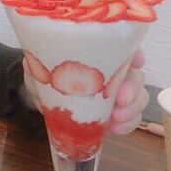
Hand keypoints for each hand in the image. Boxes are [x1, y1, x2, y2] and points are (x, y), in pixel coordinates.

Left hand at [21, 48, 148, 134]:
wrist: (40, 97)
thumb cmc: (42, 72)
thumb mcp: (37, 65)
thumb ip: (37, 63)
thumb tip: (33, 64)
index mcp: (94, 48)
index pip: (121, 42)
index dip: (133, 50)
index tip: (136, 61)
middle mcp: (111, 65)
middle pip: (134, 71)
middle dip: (133, 86)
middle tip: (122, 99)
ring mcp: (116, 89)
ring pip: (138, 95)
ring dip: (133, 108)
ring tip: (117, 118)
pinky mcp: (115, 110)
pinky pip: (131, 115)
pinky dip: (128, 122)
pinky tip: (116, 128)